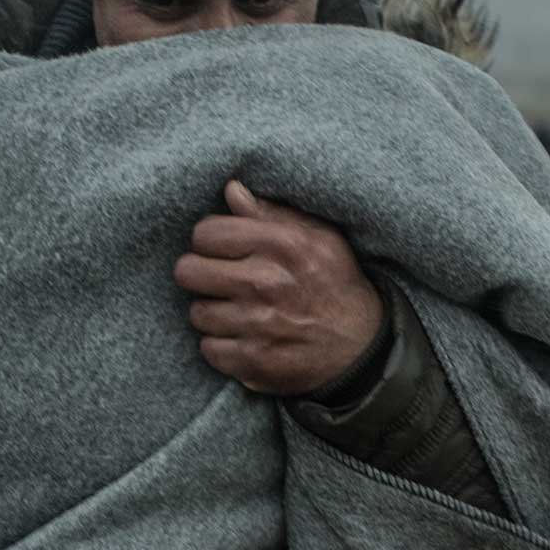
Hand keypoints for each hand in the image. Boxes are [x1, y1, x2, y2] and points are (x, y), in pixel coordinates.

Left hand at [176, 179, 383, 395]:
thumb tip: (231, 190)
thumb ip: (271, 213)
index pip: (206, 233)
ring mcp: (256, 324)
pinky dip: (220, 345)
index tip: (219, 250)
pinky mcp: (253, 359)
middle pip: (188, 272)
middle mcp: (264, 282)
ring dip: (211, 312)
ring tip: (233, 310)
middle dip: (199, 274)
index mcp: (281, 244)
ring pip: (197, 312)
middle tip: (216, 280)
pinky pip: (209, 348)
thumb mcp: (318, 237)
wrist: (361, 345)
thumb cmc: (335, 284)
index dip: (208, 241)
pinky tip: (240, 336)